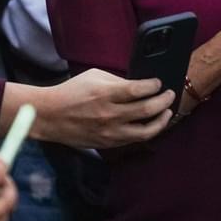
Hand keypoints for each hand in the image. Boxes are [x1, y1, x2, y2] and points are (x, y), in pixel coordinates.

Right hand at [35, 70, 173, 148]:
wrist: (50, 116)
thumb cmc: (72, 91)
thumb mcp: (95, 76)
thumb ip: (118, 80)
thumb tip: (141, 84)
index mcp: (106, 94)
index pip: (138, 90)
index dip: (154, 86)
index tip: (159, 82)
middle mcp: (110, 114)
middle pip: (147, 110)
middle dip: (164, 101)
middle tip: (170, 95)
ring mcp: (109, 132)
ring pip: (145, 131)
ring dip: (162, 121)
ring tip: (167, 112)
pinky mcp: (108, 143)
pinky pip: (134, 140)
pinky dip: (147, 132)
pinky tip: (152, 124)